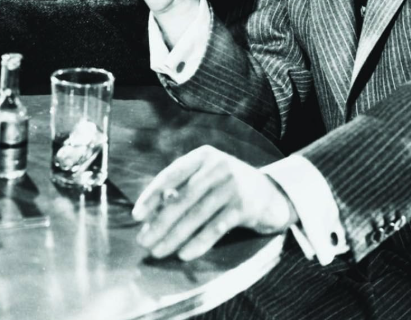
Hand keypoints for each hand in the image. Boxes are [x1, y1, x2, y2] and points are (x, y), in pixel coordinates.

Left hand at [132, 146, 296, 261]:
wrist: (273, 195)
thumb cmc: (231, 188)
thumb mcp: (209, 178)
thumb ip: (184, 189)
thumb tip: (152, 214)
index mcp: (204, 156)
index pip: (171, 174)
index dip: (152, 195)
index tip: (137, 215)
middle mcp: (218, 166)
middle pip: (182, 198)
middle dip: (160, 222)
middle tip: (143, 241)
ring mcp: (233, 185)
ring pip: (196, 215)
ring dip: (174, 236)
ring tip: (158, 251)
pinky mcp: (244, 206)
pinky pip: (215, 228)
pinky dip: (198, 243)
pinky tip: (184, 254)